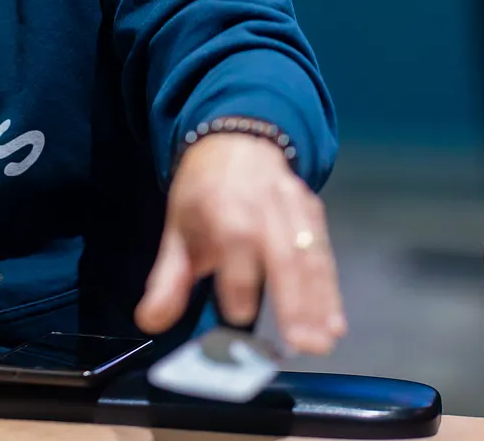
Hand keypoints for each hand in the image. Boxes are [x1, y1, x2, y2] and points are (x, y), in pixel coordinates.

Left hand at [136, 132, 344, 354]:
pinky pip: (324, 252)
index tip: (238, 316)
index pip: (234, 244)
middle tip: (301, 344)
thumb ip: (168, 279)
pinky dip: (331, 288)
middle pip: (282, 253)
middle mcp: (263, 206)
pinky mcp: (313, 211)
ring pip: (309, 257)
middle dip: (294, 300)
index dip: (237, 280)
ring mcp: (293, 207)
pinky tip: (335, 321)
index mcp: (224, 206)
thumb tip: (149, 321)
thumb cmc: (203, 193)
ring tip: (322, 341)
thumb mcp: (177, 229)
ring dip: (320, 301)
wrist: (237, 140)